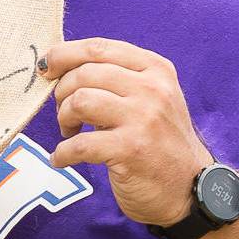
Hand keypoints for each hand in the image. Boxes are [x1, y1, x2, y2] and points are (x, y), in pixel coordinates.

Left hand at [40, 37, 212, 226]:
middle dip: (62, 93)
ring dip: (63, 119)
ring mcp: (143, 119)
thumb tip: (62, 69)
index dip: (64, 55)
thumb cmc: (162, 144)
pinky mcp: (131, 150)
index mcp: (156, 70)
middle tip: (66, 114)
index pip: (99, 48)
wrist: (191, 190)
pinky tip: (62, 159)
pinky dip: (62, 153)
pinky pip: (79, 144)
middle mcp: (153, 89)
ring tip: (69, 133)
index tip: (46, 69)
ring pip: (80, 101)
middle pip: (84, 73)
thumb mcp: (153, 100)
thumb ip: (119, 79)